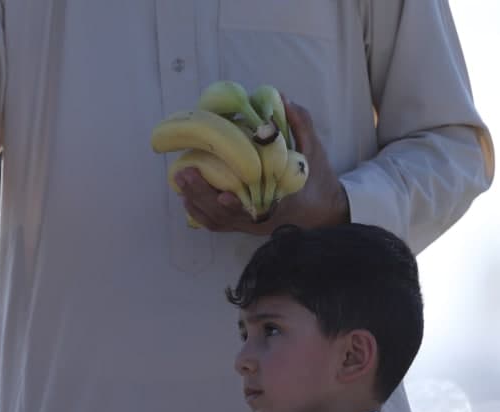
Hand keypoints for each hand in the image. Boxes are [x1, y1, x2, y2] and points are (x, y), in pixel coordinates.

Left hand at [175, 97, 347, 234]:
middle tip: (186, 173)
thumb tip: (282, 98)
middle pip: (227, 216)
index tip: (225, 197)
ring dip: (196, 201)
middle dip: (204, 196)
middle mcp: (263, 218)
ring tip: (180, 178)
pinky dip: (199, 212)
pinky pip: (217, 224)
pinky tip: (185, 196)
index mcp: (283, 204)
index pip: (259, 209)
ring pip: (218, 220)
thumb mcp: (314, 151)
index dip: (239, 207)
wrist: (320, 211)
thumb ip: (301, 126)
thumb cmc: (316, 180)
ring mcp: (250, 225)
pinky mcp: (242, 226)